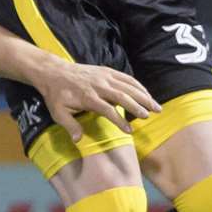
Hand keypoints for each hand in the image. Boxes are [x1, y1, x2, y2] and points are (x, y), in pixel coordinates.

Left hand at [33, 60, 161, 141]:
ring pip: (128, 86)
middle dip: (137, 106)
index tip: (129, 130)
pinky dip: (138, 86)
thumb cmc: (57, 95)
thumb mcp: (58, 112)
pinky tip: (147, 95)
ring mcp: (105, 77)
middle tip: (149, 116)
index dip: (119, 120)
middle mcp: (99, 85)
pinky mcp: (107, 71)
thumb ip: (69, 125)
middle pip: (122, 96)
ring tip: (156, 107)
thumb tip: (78, 140)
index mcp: (87, 96)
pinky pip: (126, 78)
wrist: (55, 72)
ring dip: (143, 96)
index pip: (107, 109)